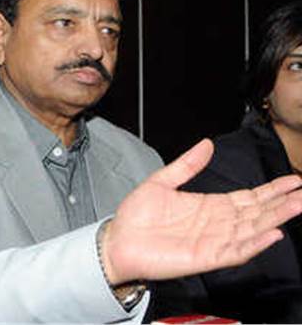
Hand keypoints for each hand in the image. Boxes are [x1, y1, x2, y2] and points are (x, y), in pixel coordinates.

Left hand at [101, 139, 301, 284]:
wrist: (118, 241)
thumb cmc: (136, 217)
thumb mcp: (161, 182)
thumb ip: (186, 165)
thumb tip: (207, 144)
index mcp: (209, 206)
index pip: (249, 197)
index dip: (271, 190)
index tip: (294, 180)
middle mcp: (217, 224)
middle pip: (257, 212)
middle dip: (282, 202)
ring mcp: (214, 241)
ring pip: (252, 230)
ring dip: (275, 219)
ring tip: (297, 206)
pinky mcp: (206, 257)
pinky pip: (236, 251)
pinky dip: (254, 243)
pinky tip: (271, 233)